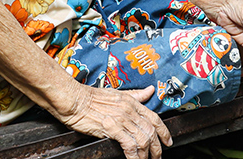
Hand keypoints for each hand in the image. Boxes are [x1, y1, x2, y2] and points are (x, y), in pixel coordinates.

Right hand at [58, 84, 172, 158]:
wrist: (74, 99)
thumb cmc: (91, 97)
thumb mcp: (117, 93)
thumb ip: (135, 94)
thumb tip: (150, 90)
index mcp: (132, 101)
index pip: (154, 118)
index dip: (164, 131)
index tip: (168, 141)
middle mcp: (129, 110)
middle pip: (151, 132)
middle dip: (157, 148)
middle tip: (157, 157)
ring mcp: (121, 119)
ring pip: (142, 140)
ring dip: (146, 154)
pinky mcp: (112, 128)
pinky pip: (129, 145)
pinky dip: (134, 156)